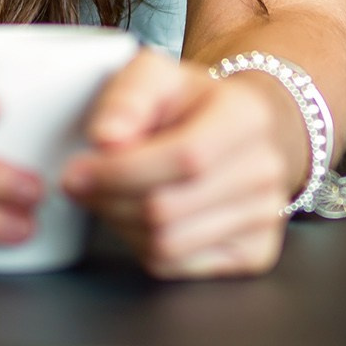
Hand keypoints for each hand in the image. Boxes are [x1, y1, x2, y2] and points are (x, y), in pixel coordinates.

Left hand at [60, 50, 305, 277]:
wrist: (240, 132)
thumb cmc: (191, 105)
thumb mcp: (155, 76)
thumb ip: (127, 97)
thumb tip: (106, 138)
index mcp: (247, 116)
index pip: (184, 157)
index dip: (121, 171)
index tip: (78, 170)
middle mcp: (266, 169)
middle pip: (167, 209)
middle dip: (108, 200)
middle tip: (83, 184)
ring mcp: (267, 216)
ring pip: (167, 245)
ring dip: (121, 225)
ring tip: (112, 197)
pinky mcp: (255, 253)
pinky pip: (177, 268)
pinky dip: (144, 247)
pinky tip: (141, 217)